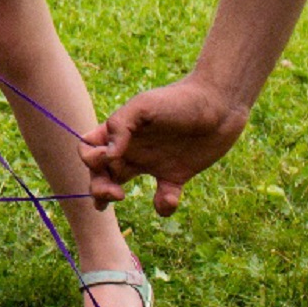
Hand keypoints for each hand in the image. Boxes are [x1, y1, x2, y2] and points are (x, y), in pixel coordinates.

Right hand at [79, 74, 249, 215]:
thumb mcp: (144, 106)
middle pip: (99, 172)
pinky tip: (169, 199)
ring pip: (119, 187)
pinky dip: (163, 205)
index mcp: (118, 132)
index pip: (88, 148)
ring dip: (111, 196)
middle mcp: (130, 149)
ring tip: (120, 197)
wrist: (219, 106)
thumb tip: (107, 155)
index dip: (89, 158)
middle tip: (113, 194)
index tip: (109, 160)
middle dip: (97, 186)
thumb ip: (120, 126)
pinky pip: (162, 198)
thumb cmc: (178, 101)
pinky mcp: (175, 176)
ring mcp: (151, 164)